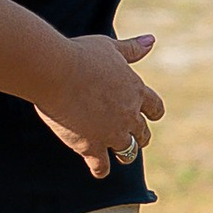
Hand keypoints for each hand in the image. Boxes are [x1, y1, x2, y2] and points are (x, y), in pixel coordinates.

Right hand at [35, 30, 161, 177]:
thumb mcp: (110, 48)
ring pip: (128, 152)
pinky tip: (98, 171)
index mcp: (135, 90)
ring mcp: (112, 133)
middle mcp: (129, 115)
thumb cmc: (81, 55)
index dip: (153, 112)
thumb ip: (132, 49)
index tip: (151, 116)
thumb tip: (152, 40)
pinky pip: (102, 166)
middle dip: (140, 136)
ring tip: (120, 157)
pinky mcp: (92, 147)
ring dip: (125, 154)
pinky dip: (101, 170)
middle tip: (135, 139)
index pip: (155, 107)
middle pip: (143, 133)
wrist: (57, 72)